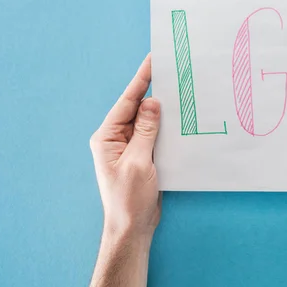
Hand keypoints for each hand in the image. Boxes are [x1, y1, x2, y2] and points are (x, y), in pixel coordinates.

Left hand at [90, 54, 161, 238]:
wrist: (133, 227)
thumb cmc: (129, 198)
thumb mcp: (139, 162)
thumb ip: (146, 131)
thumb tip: (152, 102)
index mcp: (107, 137)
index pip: (126, 102)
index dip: (140, 80)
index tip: (152, 60)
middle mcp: (116, 139)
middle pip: (137, 108)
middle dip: (153, 90)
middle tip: (170, 70)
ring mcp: (130, 147)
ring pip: (148, 121)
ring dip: (162, 109)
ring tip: (179, 89)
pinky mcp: (143, 156)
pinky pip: (155, 135)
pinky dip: (166, 126)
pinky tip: (179, 118)